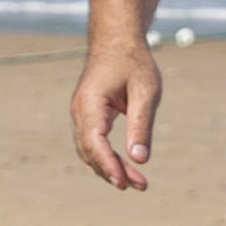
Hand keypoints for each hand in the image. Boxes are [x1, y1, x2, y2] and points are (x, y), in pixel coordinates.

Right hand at [70, 38, 163, 192]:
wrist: (117, 39)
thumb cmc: (133, 62)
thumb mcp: (145, 92)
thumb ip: (141, 125)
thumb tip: (140, 159)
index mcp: (91, 103)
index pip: (94, 142)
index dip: (108, 164)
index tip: (123, 182)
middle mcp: (80, 110)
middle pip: (90, 151)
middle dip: (113, 171)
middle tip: (141, 185)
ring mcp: (81, 113)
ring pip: (89, 150)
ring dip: (110, 167)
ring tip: (137, 182)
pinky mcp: (87, 115)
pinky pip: (92, 143)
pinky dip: (106, 157)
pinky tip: (124, 166)